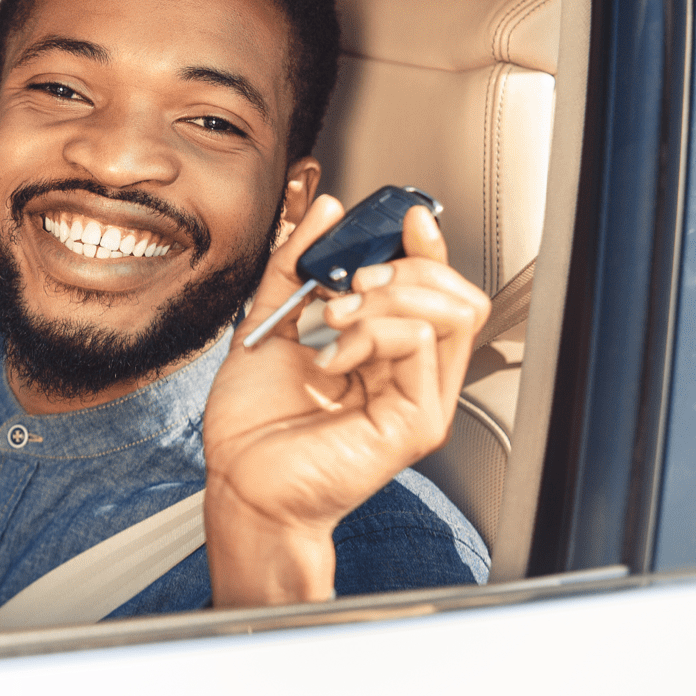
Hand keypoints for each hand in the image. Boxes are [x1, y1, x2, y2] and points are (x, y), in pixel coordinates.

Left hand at [202, 196, 489, 606]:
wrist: (240, 483)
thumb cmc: (253, 425)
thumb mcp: (268, 323)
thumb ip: (294, 266)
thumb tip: (326, 212)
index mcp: (384, 353)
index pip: (433, 290)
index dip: (425, 247)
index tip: (403, 218)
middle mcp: (409, 375)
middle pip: (455, 295)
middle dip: (404, 268)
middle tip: (352, 280)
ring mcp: (418, 399)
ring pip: (449, 313)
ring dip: (388, 296)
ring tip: (337, 317)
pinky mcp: (416, 422)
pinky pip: (421, 344)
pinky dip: (372, 333)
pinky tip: (332, 358)